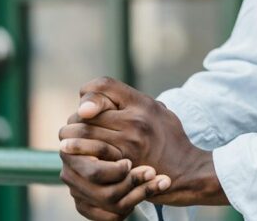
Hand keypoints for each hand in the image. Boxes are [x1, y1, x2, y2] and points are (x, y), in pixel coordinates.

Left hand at [59, 77, 227, 207]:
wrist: (185, 170)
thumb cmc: (170, 139)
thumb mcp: (159, 111)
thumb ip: (133, 102)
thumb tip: (94, 99)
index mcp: (144, 104)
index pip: (104, 85)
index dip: (89, 93)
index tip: (86, 105)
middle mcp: (135, 121)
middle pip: (87, 111)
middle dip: (76, 119)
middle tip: (75, 126)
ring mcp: (127, 144)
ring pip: (82, 133)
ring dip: (71, 138)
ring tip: (70, 142)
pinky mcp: (120, 164)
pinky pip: (87, 154)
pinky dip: (78, 154)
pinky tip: (78, 156)